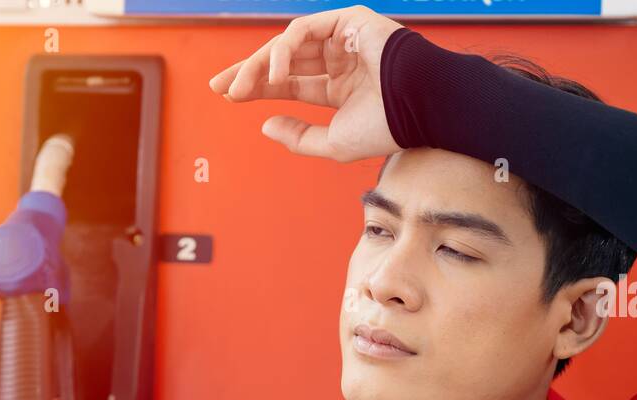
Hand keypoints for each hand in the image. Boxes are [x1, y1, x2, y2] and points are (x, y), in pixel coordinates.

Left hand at [208, 5, 406, 162]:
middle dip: (247, 71)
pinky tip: (274, 77)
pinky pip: (303, 30)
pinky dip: (283, 51)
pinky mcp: (347, 20)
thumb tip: (265, 125)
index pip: (288, 82)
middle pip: (282, 60)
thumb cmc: (385, 128)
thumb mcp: (332, 142)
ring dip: (259, 65)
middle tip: (218, 85)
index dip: (256, 87)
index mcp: (337, 86)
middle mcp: (338, 59)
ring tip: (240, 89)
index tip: (227, 95)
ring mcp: (342, 38)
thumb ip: (299, 137)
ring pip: (287, 44)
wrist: (418, 107)